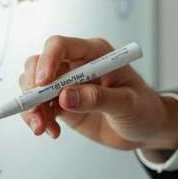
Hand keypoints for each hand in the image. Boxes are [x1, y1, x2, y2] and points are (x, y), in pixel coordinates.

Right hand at [18, 35, 177, 153]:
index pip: (60, 45)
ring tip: (43, 129)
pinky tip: (52, 133)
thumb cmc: (144, 108)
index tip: (42, 84)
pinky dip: (37, 119)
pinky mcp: (61, 102)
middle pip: (38, 64)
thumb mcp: (127, 103)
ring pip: (32, 86)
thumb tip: (65, 96)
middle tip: (36, 112)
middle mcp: (77, 64)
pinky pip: (37, 106)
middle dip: (31, 88)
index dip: (47, 61)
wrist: (146, 128)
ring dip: (31, 108)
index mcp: (96, 53)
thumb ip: (98, 98)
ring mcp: (67, 83)